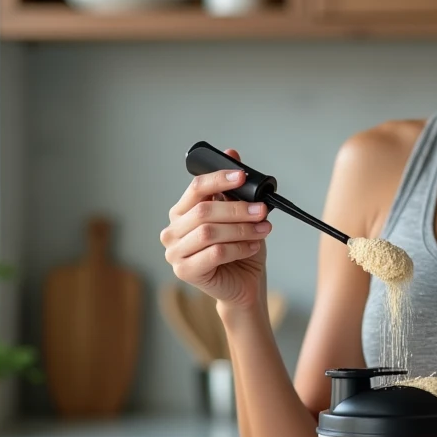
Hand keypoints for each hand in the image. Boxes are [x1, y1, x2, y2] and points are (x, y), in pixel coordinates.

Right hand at [161, 147, 270, 309]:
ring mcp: (175, 253)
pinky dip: (239, 247)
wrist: (243, 284)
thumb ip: (233, 187)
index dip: (219, 179)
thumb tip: (231, 152)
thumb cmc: (240, 249)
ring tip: (263, 229)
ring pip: (209, 232)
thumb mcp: (240, 215)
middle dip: (238, 209)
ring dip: (241, 229)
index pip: (196, 188)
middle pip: (204, 211)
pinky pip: (214, 253)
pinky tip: (254, 246)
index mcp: (182, 212)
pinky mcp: (185, 271)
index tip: (242, 176)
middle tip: (261, 210)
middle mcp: (172, 231)